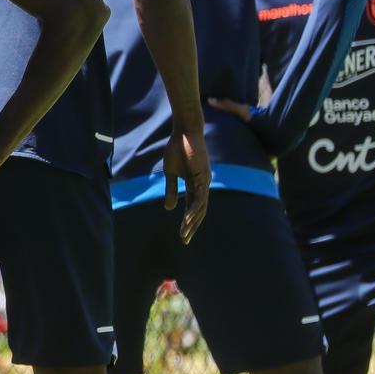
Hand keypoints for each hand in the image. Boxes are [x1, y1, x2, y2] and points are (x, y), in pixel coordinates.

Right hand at [164, 117, 210, 243]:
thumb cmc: (177, 149)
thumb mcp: (170, 173)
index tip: (182, 235)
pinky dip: (194, 208)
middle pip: (199, 211)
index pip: (192, 207)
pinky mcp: (203, 176)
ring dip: (192, 221)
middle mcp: (202, 185)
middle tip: (185, 240)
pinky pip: (199, 196)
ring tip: (185, 233)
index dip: (187, 222)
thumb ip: (171, 190)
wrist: (184, 133)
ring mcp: (204, 181)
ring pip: (200, 206)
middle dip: (192, 227)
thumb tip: (170, 209)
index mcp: (194, 185)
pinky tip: (188, 219)